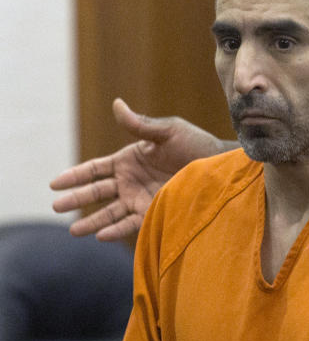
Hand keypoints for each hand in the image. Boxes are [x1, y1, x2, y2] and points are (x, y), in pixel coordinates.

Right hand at [50, 98, 227, 240]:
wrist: (221, 167)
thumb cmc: (196, 145)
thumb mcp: (168, 132)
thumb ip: (140, 125)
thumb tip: (117, 104)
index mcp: (129, 160)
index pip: (94, 169)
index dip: (74, 176)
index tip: (54, 184)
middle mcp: (131, 181)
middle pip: (96, 192)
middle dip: (76, 199)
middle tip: (55, 207)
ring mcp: (141, 198)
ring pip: (110, 212)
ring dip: (92, 221)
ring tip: (73, 231)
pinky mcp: (155, 212)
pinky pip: (132, 223)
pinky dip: (117, 230)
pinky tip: (102, 235)